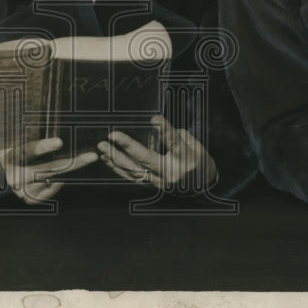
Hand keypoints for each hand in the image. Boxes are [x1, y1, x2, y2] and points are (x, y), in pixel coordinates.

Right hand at [0, 137, 97, 203]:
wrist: (0, 172)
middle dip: (74, 162)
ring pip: (55, 178)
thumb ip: (36, 144)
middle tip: (92, 156)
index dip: (44, 147)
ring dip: (69, 169)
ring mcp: (23, 191)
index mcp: (11, 157)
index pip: (29, 151)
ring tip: (79, 159)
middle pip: (49, 168)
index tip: (60, 142)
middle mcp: (16, 177)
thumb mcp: (18, 143)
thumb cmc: (15, 151)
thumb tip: (63, 141)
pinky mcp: (31, 200)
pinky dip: (58, 180)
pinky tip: (53, 174)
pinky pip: (54, 187)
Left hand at [98, 115, 217, 192]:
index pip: (174, 142)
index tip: (154, 118)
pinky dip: (118, 169)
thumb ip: (177, 137)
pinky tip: (107, 160)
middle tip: (112, 135)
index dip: (165, 129)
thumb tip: (157, 128)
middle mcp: (170, 172)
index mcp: (185, 159)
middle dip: (128, 147)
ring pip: (134, 171)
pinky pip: (132, 178)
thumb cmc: (199, 162)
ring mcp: (159, 181)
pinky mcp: (152, 186)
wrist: (204, 188)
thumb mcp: (196, 146)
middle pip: (147, 159)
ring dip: (116, 159)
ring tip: (102, 148)